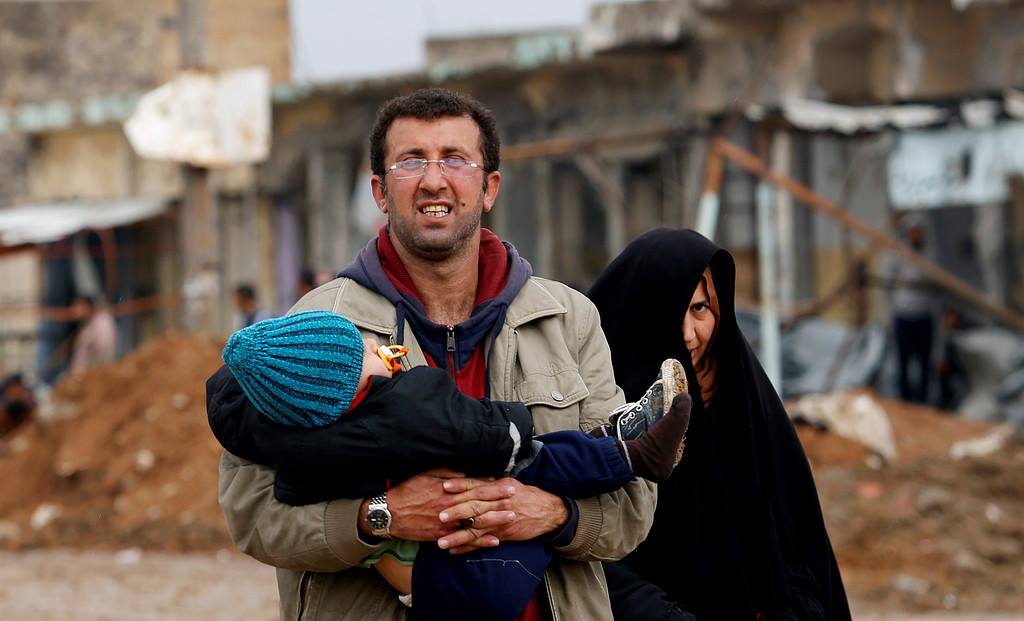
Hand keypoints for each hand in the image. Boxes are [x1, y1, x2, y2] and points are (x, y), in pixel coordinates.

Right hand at [367, 469, 516, 540]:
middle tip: (517, 499)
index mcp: (447, 489)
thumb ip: (446, 473)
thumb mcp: (425, 474)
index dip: (493, 485)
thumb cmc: (407, 490)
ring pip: (474, 522)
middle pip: (478, 503)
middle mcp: (449, 505)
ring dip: (494, 520)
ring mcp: (446, 522)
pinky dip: (480, 541)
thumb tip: (465, 472)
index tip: (508, 483)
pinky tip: (494, 541)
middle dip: (499, 501)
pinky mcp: (441, 536)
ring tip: (512, 518)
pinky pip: (464, 539)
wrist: (388, 513)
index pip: (475, 486)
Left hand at [437, 477, 568, 553]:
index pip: (477, 486)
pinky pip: (483, 542)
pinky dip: (468, 548)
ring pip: (476, 529)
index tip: (444, 486)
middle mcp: (499, 504)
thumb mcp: (509, 484)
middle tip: (439, 515)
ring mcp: (501, 520)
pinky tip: (454, 551)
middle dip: (456, 512)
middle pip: (475, 507)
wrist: (547, 512)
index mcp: (499, 488)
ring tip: (441, 542)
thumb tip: (467, 479)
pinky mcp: (503, 534)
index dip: (461, 486)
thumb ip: (489, 483)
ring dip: (458, 536)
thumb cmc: (525, 495)